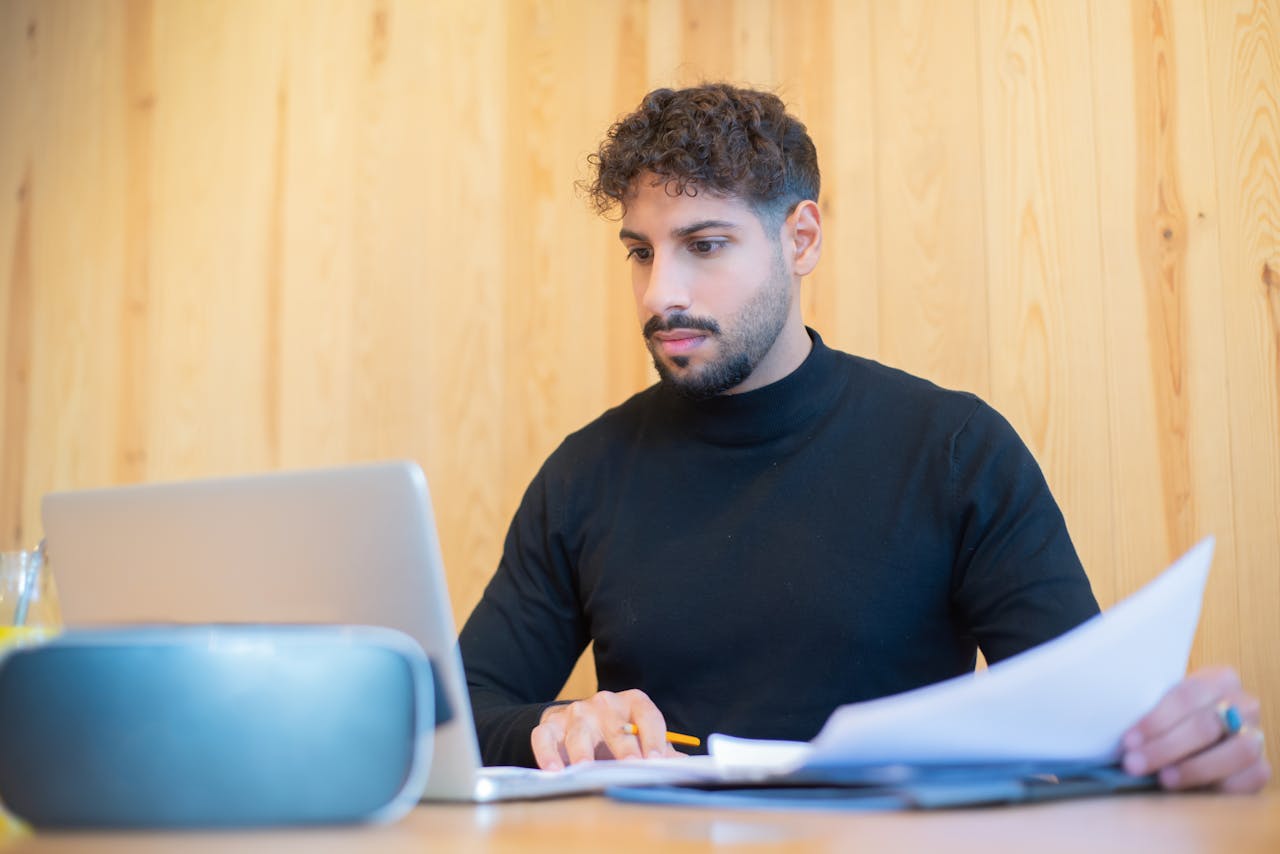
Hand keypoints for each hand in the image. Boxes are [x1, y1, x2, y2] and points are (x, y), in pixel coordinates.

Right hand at [531, 688, 682, 770]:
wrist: (577, 723)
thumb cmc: (617, 736)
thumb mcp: (641, 739)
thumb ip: (662, 751)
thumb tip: (687, 768)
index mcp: (633, 703)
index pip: (647, 715)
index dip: (654, 737)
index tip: (658, 760)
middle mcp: (605, 704)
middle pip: (615, 723)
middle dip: (624, 746)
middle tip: (630, 765)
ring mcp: (576, 713)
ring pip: (579, 729)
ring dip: (582, 750)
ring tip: (586, 769)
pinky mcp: (551, 725)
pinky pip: (545, 736)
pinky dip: (547, 753)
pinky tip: (554, 771)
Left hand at [1122, 667, 1269, 791]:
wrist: (1197, 736)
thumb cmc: (1173, 718)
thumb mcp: (1161, 705)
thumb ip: (1147, 710)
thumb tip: (1117, 728)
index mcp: (1218, 678)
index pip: (1186, 695)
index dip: (1156, 720)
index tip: (1129, 740)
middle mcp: (1244, 704)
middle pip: (1206, 725)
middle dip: (1166, 747)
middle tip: (1134, 764)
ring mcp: (1256, 735)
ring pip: (1236, 751)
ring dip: (1195, 768)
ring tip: (1164, 779)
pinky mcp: (1261, 767)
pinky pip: (1251, 776)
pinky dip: (1221, 785)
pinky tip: (1192, 791)